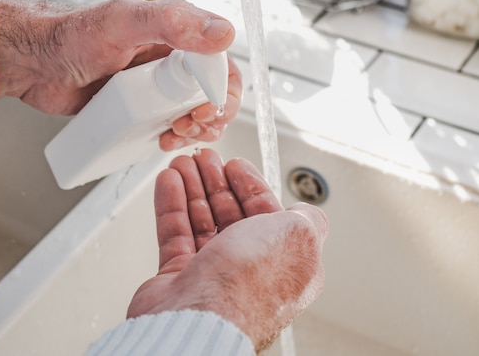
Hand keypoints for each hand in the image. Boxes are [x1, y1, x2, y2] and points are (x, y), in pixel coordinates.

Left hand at [0, 0, 241, 148]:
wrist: (34, 63)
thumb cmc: (71, 35)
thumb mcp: (124, 23)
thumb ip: (173, 23)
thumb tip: (221, 33)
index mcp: (176, 36)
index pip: (219, 64)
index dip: (221, 91)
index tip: (204, 107)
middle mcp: (169, 63)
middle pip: (212, 94)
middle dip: (211, 116)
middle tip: (189, 125)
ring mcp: (155, 88)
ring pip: (194, 114)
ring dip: (194, 131)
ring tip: (172, 135)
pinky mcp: (139, 110)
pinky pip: (166, 127)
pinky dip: (172, 139)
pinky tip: (159, 140)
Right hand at [127, 149, 327, 351]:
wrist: (199, 319)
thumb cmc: (249, 285)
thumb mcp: (298, 236)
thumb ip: (308, 219)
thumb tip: (306, 211)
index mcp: (283, 262)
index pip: (268, 214)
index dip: (251, 185)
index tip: (235, 165)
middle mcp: (249, 269)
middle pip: (232, 214)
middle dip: (217, 181)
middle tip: (204, 158)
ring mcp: (213, 275)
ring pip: (202, 221)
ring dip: (192, 187)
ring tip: (182, 163)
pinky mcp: (180, 278)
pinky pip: (175, 233)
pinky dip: (172, 205)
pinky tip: (169, 182)